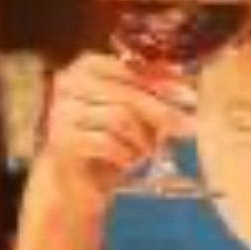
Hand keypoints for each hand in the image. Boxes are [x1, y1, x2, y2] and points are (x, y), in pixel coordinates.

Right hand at [36, 51, 196, 209]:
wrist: (73, 182)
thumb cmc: (107, 139)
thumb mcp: (134, 112)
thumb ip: (154, 95)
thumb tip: (189, 88)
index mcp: (87, 66)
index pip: (129, 67)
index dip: (161, 79)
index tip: (188, 92)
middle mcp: (69, 83)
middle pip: (128, 93)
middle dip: (162, 111)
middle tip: (188, 125)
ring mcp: (61, 112)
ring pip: (119, 117)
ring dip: (143, 137)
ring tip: (150, 150)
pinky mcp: (62, 142)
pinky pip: (107, 143)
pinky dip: (126, 153)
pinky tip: (130, 161)